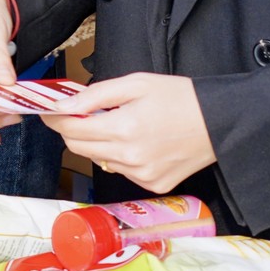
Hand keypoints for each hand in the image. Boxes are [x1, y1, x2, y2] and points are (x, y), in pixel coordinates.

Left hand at [42, 73, 215, 193]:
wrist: (220, 122)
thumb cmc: (180, 98)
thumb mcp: (135, 84)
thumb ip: (94, 96)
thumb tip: (63, 106)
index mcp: (123, 129)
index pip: (71, 129)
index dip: (55, 119)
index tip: (49, 112)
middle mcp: (129, 158)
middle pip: (78, 148)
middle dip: (72, 130)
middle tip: (79, 115)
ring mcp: (141, 175)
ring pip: (100, 160)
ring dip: (99, 143)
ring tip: (120, 125)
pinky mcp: (153, 186)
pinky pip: (122, 171)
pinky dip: (120, 157)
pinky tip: (138, 142)